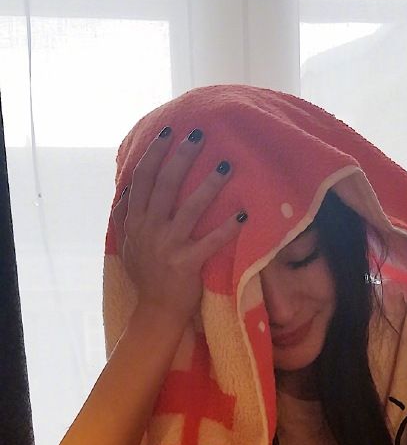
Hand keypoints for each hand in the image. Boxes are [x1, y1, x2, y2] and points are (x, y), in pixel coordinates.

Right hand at [110, 127, 244, 323]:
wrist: (155, 310)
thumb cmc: (145, 275)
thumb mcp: (126, 244)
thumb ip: (125, 215)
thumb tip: (128, 186)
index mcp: (135, 221)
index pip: (143, 179)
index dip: (155, 154)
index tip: (168, 134)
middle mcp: (149, 229)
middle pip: (166, 184)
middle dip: (182, 157)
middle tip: (199, 135)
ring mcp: (168, 245)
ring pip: (190, 208)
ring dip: (209, 185)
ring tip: (226, 166)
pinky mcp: (187, 263)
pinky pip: (211, 241)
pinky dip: (227, 228)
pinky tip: (243, 214)